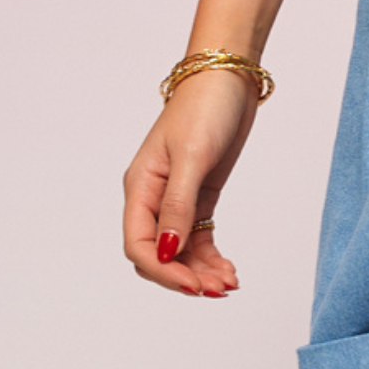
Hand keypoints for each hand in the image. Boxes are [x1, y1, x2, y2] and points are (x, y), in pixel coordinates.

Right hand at [122, 69, 255, 298]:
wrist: (229, 78)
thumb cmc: (205, 107)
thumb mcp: (192, 156)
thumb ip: (178, 205)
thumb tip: (168, 252)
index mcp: (140, 187)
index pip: (139, 245)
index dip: (163, 271)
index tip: (193, 284)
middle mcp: (153, 197)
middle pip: (158, 254)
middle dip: (185, 276)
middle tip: (218, 290)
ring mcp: (177, 198)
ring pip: (180, 251)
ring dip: (201, 271)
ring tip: (229, 284)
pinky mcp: (200, 195)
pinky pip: (198, 238)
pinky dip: (210, 257)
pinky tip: (228, 270)